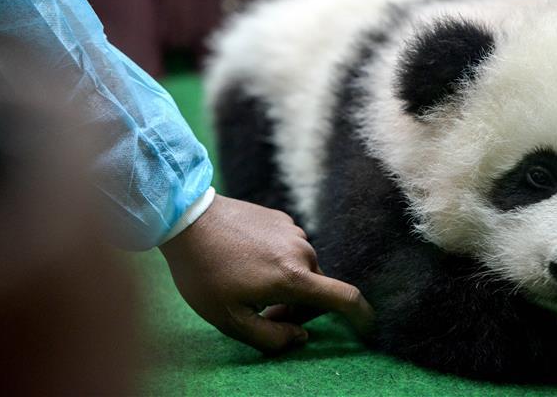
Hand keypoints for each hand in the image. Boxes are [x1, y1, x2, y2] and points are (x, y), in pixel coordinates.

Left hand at [159, 195, 373, 352]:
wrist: (187, 219)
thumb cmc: (204, 273)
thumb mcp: (230, 320)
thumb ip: (271, 338)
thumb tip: (300, 336)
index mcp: (293, 277)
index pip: (344, 298)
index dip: (363, 316)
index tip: (369, 329)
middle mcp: (301, 251)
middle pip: (317, 290)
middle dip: (298, 308)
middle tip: (262, 313)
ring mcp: (292, 231)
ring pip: (304, 270)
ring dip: (288, 284)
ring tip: (248, 284)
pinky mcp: (281, 218)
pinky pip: (290, 249)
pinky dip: (279, 262)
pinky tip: (247, 260)